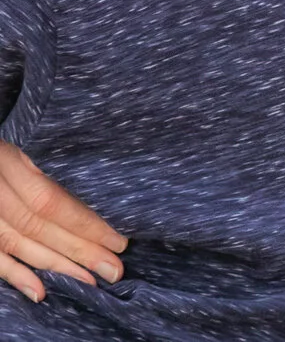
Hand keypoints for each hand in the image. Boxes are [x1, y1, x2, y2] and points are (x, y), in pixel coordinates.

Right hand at [0, 144, 125, 302]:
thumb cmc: (2, 152)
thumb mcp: (22, 147)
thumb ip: (45, 170)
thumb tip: (93, 203)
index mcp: (7, 162)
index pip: (51, 202)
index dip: (85, 224)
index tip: (118, 241)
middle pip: (38, 226)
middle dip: (79, 250)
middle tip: (113, 270)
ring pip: (17, 243)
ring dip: (56, 265)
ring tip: (89, 280)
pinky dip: (15, 276)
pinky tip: (40, 292)